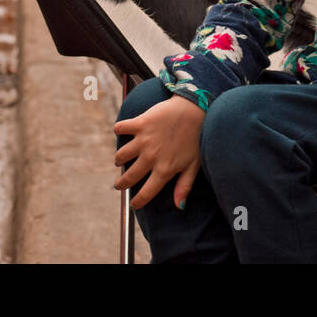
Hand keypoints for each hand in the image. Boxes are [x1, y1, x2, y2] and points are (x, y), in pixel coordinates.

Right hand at [112, 93, 205, 210]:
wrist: (195, 109)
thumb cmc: (197, 138)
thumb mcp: (194, 166)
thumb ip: (184, 186)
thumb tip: (179, 207)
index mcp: (165, 170)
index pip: (146, 192)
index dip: (138, 201)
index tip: (134, 204)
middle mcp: (151, 157)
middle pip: (130, 177)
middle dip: (122, 184)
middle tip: (119, 185)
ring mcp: (144, 140)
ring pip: (121, 155)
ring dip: (119, 159)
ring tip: (121, 160)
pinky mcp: (140, 123)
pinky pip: (120, 129)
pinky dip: (118, 130)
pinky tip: (121, 132)